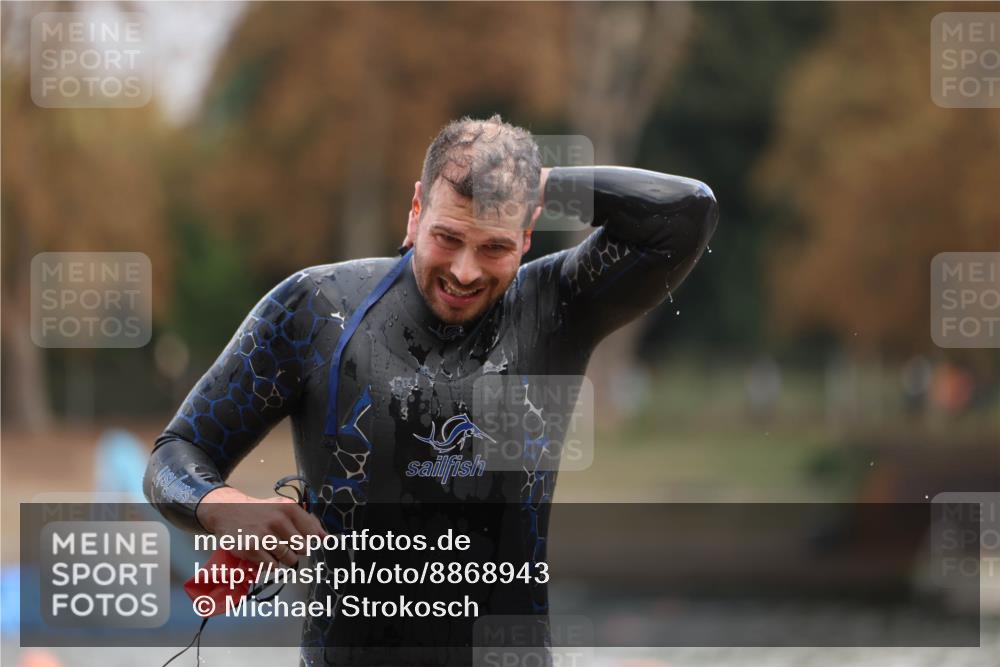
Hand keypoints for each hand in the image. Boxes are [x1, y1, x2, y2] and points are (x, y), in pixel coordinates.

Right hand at [196, 486, 326, 565]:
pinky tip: (263, 553)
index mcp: (289, 508)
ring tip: (272, 547)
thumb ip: (307, 521)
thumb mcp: (283, 508)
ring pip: (289, 559)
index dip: (311, 541)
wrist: (228, 511)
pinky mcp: (252, 549)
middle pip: (302, 549)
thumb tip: (327, 539)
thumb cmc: (260, 511)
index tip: (304, 541)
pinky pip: (272, 566)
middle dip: (296, 550)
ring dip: (283, 558)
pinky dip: (270, 564)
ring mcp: (264, 535)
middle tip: (284, 544)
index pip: (312, 533)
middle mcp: (278, 520)